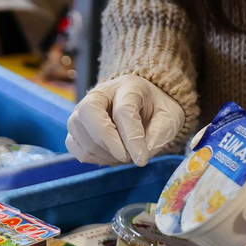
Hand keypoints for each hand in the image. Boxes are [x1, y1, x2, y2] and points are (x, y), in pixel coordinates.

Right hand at [66, 75, 183, 166]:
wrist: (143, 107)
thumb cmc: (156, 111)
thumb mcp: (170, 118)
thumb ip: (160, 134)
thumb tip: (141, 155)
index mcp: (128, 86)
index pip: (123, 110)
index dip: (131, 137)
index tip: (141, 159)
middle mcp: (99, 93)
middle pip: (89, 112)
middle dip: (106, 141)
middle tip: (125, 157)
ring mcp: (82, 110)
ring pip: (81, 133)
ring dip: (103, 153)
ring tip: (124, 155)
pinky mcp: (75, 128)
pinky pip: (75, 146)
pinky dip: (93, 157)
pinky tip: (110, 156)